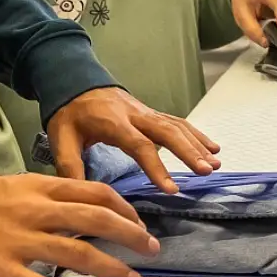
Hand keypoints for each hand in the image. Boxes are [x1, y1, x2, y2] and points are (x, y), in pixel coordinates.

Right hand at [0, 173, 158, 276]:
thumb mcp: (13, 186)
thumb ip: (45, 196)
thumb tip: (79, 209)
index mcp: (39, 187)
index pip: (94, 192)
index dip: (123, 208)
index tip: (139, 222)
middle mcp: (36, 210)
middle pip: (95, 219)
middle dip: (130, 234)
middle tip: (152, 250)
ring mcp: (20, 240)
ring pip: (78, 253)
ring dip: (112, 269)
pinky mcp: (3, 269)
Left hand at [46, 86, 220, 195]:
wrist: (76, 81)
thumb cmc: (69, 112)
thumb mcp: (61, 137)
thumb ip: (70, 165)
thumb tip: (81, 195)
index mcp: (113, 122)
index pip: (140, 145)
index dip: (157, 167)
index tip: (172, 189)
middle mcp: (135, 114)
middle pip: (168, 131)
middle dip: (189, 152)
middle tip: (206, 171)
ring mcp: (146, 111)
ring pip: (177, 125)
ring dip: (198, 144)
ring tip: (215, 164)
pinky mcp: (151, 113)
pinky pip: (178, 122)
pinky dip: (196, 134)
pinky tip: (212, 147)